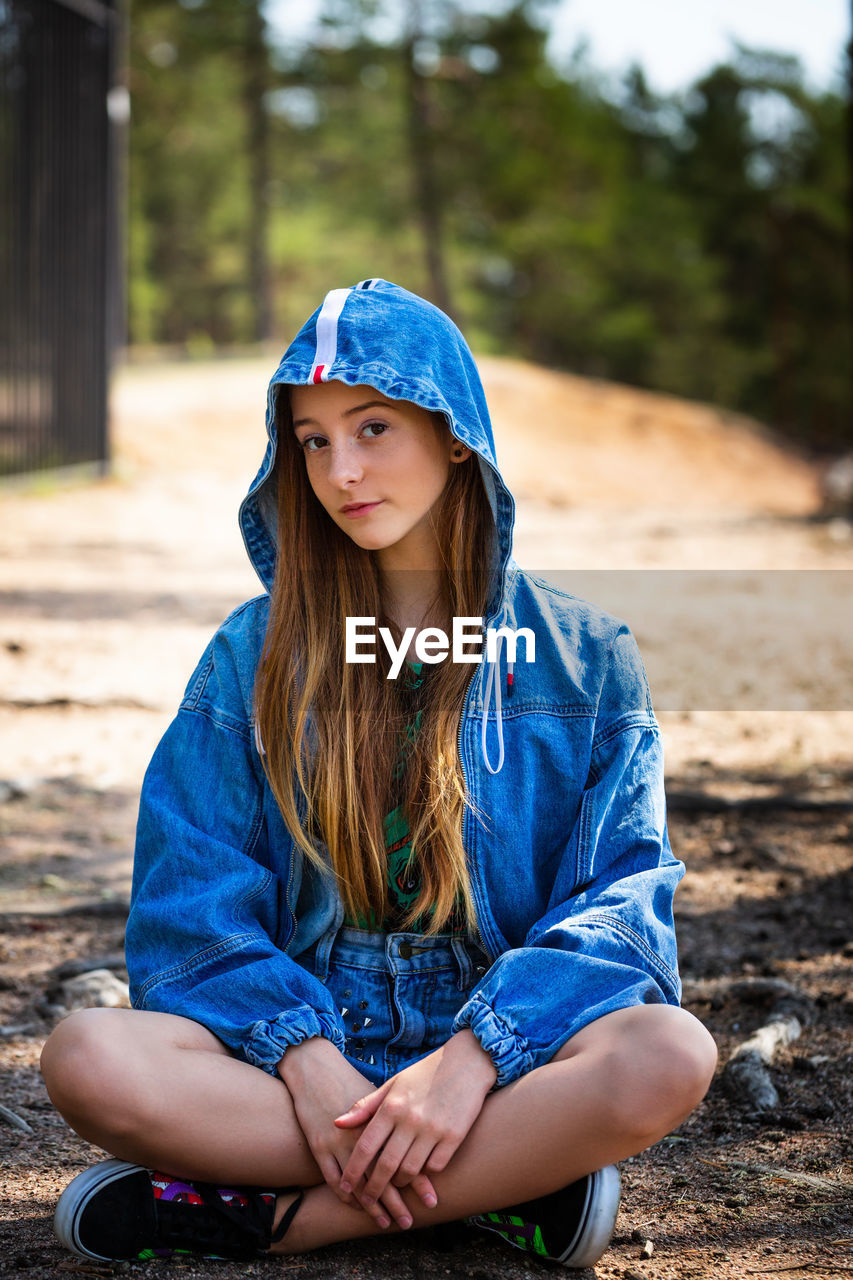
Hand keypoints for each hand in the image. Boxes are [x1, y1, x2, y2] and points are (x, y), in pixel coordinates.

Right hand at [278, 1037, 436, 1230]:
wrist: (317, 1069)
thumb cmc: (352, 1082)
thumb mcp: (381, 1094)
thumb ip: (400, 1118)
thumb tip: (426, 1136)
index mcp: (382, 1119)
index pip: (404, 1155)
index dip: (418, 1180)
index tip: (432, 1199)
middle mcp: (362, 1133)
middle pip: (383, 1175)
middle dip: (398, 1201)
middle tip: (410, 1222)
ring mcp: (338, 1141)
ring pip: (359, 1184)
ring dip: (373, 1206)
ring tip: (386, 1224)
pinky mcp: (319, 1146)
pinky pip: (333, 1180)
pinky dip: (345, 1197)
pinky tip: (356, 1208)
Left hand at [334, 1030, 496, 1214]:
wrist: (467, 1062)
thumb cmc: (425, 1073)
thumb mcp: (393, 1084)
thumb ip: (366, 1106)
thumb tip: (337, 1123)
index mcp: (391, 1106)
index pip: (365, 1146)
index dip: (353, 1171)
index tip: (346, 1187)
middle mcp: (410, 1119)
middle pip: (386, 1165)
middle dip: (373, 1188)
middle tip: (367, 1201)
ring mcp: (433, 1129)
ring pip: (410, 1170)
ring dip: (400, 1182)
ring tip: (395, 1184)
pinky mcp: (454, 1136)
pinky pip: (435, 1166)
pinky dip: (426, 1173)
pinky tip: (421, 1173)